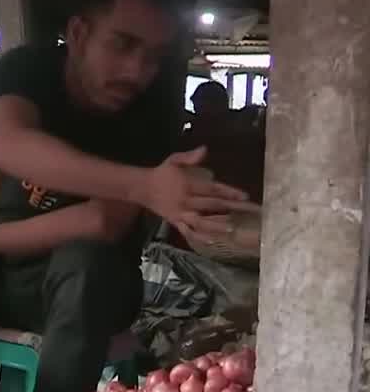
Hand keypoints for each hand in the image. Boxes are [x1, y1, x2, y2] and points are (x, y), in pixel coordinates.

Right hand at [138, 147, 253, 236]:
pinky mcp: (175, 221)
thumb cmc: (161, 173)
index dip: (228, 192)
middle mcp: (185, 200)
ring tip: (232, 229)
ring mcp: (180, 213)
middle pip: (212, 205)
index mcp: (187, 184)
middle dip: (232, 208)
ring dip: (216, 225)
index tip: (245, 196)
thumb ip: (189, 157)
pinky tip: (212, 241)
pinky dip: (199, 237)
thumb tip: (205, 149)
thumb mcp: (173, 160)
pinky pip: (187, 231)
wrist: (141, 188)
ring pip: (200, 221)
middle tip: (250, 212)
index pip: (212, 189)